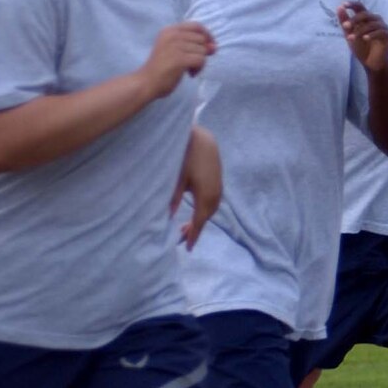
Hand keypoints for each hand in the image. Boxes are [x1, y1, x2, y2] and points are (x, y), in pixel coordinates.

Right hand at [140, 22, 215, 97]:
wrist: (147, 82)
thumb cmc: (162, 68)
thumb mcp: (176, 50)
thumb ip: (193, 45)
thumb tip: (214, 47)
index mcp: (169, 30)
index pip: (196, 25)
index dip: (206, 34)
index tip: (209, 46)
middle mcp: (172, 35)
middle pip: (201, 39)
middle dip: (202, 52)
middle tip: (192, 64)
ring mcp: (175, 46)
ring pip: (202, 50)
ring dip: (200, 63)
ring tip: (188, 70)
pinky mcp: (179, 58)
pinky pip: (201, 60)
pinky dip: (198, 69)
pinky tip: (190, 74)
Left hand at [171, 126, 220, 250]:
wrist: (202, 139)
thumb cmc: (186, 156)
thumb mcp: (176, 179)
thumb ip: (173, 199)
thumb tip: (169, 216)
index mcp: (205, 197)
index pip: (199, 222)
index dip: (193, 236)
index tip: (187, 248)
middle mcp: (215, 195)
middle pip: (205, 218)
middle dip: (195, 229)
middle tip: (181, 238)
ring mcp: (218, 188)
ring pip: (210, 210)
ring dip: (200, 219)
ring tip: (186, 226)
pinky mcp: (218, 182)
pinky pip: (212, 202)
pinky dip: (204, 211)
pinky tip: (195, 210)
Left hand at [338, 2, 387, 71]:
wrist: (371, 63)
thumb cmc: (361, 48)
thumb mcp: (349, 34)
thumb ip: (345, 22)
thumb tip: (339, 7)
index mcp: (366, 18)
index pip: (360, 7)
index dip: (352, 4)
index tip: (344, 5)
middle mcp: (376, 20)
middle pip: (366, 14)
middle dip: (354, 20)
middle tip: (345, 27)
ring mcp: (383, 28)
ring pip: (373, 24)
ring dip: (360, 30)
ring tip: (351, 38)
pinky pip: (381, 32)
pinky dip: (372, 35)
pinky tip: (365, 39)